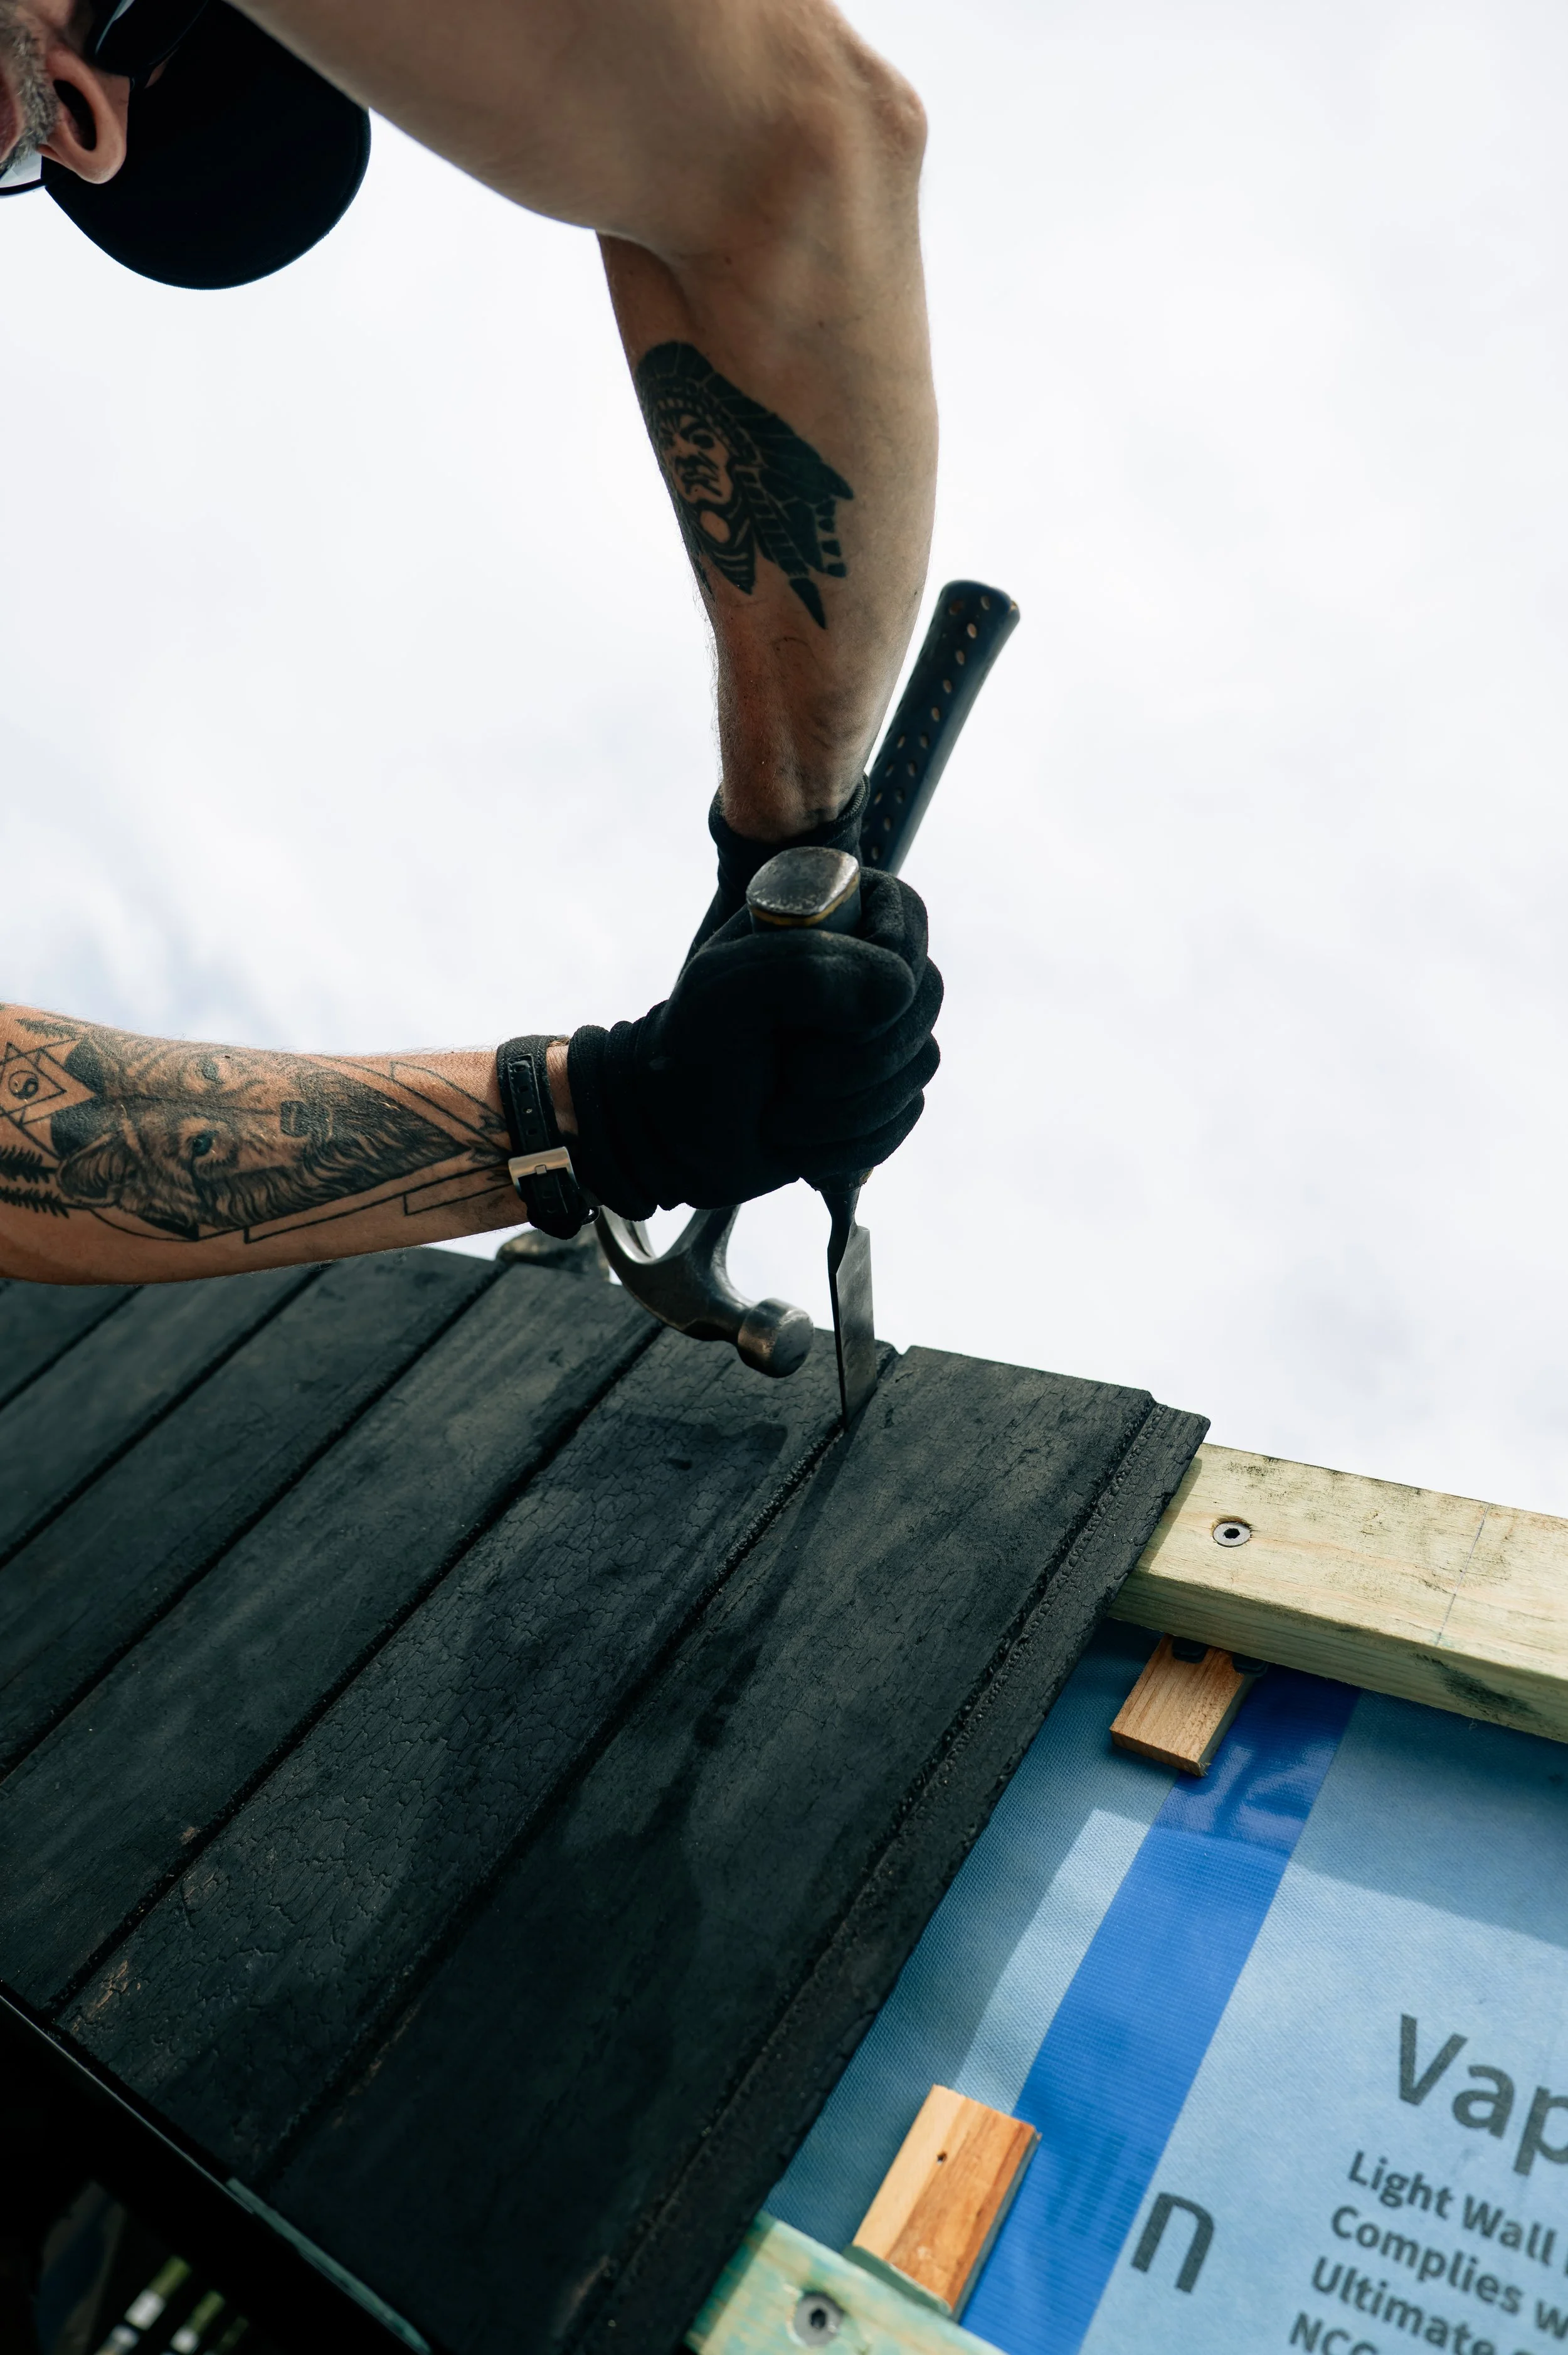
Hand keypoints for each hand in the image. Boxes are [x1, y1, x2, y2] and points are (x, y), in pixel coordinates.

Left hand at [565, 871, 940, 1217]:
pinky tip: (799, 1144)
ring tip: (780, 1116)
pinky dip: (850, 1143)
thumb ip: (805, 969)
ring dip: (846, 1109)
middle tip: (789, 1074)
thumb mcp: (726, 991)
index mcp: (832, 915)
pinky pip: (907, 1115)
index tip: (818, 1015)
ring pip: (920, 1062)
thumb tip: (897, 992)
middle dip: (856, 1057)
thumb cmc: (692, 1050)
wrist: (671, 1134)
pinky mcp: (885, 1091)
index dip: (881, 971)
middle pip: (923, 999)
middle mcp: (867, 966)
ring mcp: (881, 1031)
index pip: (908, 919)